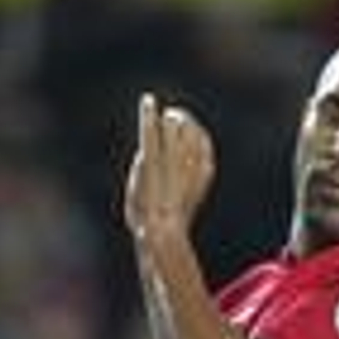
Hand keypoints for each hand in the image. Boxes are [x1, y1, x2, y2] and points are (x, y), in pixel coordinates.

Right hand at [124, 92, 216, 244]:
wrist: (165, 237)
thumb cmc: (142, 217)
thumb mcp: (132, 192)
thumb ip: (140, 169)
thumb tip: (147, 151)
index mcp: (151, 172)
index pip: (150, 136)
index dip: (149, 116)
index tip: (148, 101)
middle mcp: (172, 170)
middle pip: (176, 133)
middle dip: (173, 119)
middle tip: (171, 112)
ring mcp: (190, 175)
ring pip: (193, 140)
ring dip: (189, 126)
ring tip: (183, 119)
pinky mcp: (202, 180)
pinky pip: (205, 152)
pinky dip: (201, 141)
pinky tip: (198, 135)